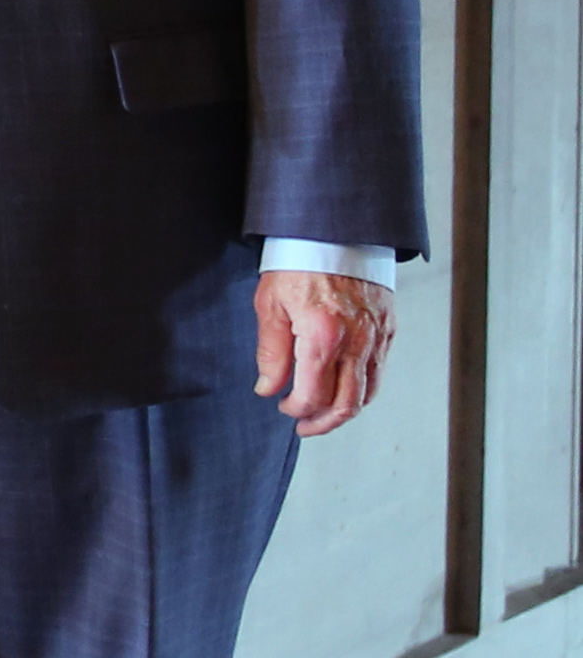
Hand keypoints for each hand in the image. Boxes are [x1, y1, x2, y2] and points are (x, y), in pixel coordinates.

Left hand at [255, 269, 394, 436]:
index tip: (284, 407)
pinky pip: (379, 372)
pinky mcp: (388, 330)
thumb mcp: (270, 304)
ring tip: (323, 414)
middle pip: (347, 404)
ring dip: (345, 411)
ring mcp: (377, 337)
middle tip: (304, 426)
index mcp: (322, 335)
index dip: (296, 409)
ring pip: (368, 393)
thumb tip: (269, 387)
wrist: (333, 231)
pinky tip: (345, 389)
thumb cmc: (298, 262)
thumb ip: (270, 352)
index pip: (313, 395)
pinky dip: (363, 389)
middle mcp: (356, 341)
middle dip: (323, 422)